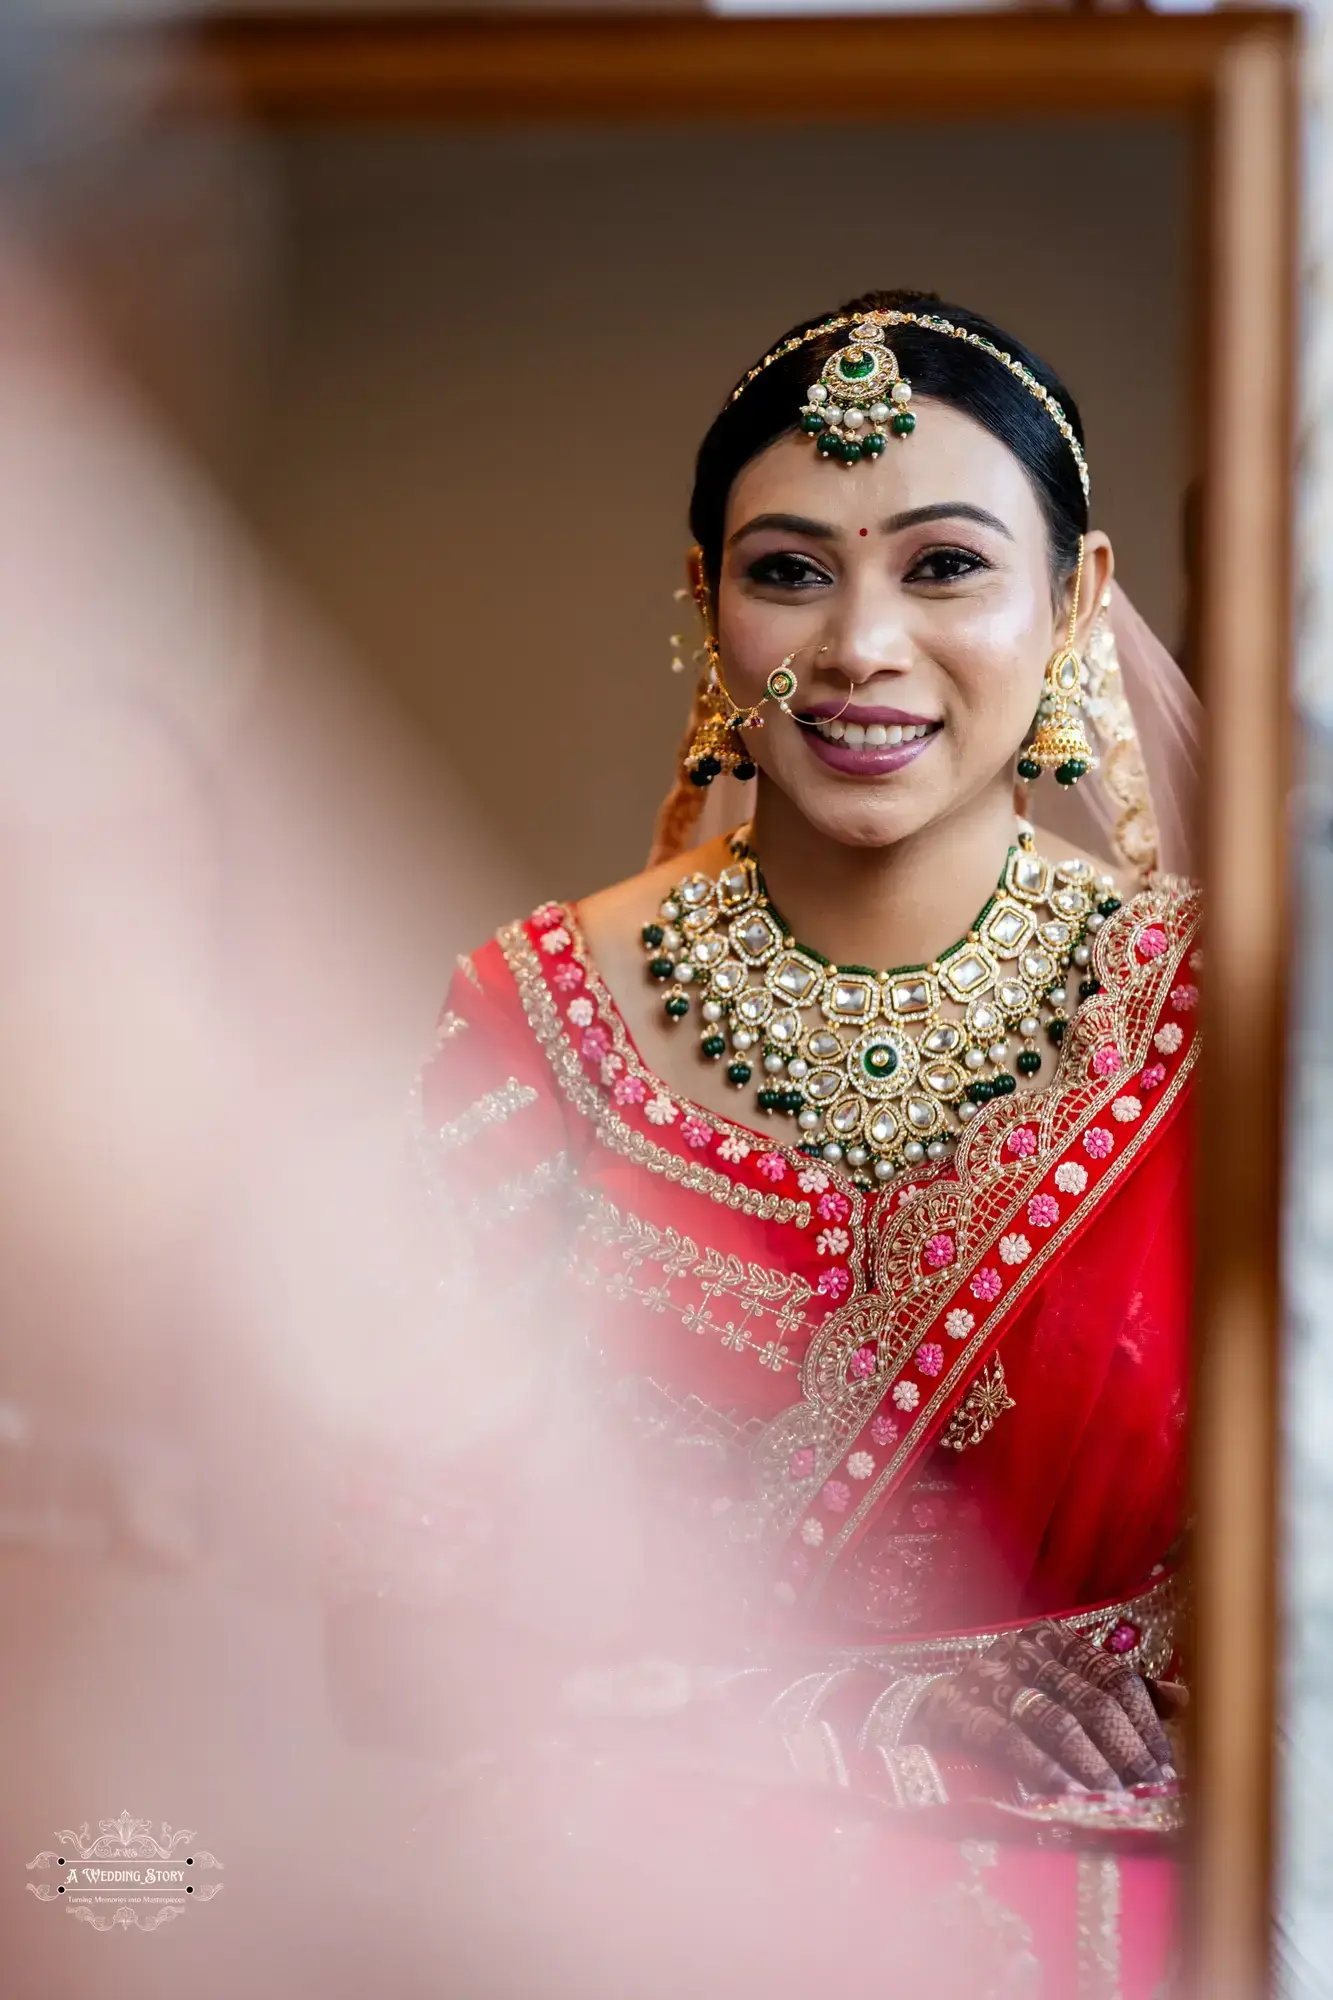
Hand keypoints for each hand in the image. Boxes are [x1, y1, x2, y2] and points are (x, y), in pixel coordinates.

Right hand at [913, 1620, 1177, 1792]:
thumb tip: (1184, 1700)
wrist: (927, 1712)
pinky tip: (1067, 1795)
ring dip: (1091, 1764)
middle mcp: (1024, 1650)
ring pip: (1055, 1719)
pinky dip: (1041, 1768)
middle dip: (1126, 1751)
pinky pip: (1006, 1738)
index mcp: (1056, 1641)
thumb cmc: (1009, 1705)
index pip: (1115, 1676)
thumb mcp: (1063, 1690)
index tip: (1167, 1769)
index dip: (1146, 1724)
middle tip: (1149, 1792)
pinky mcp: (957, 1707)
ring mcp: (989, 1677)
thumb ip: (1119, 1694)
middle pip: (1091, 1699)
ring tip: (1116, 1800)